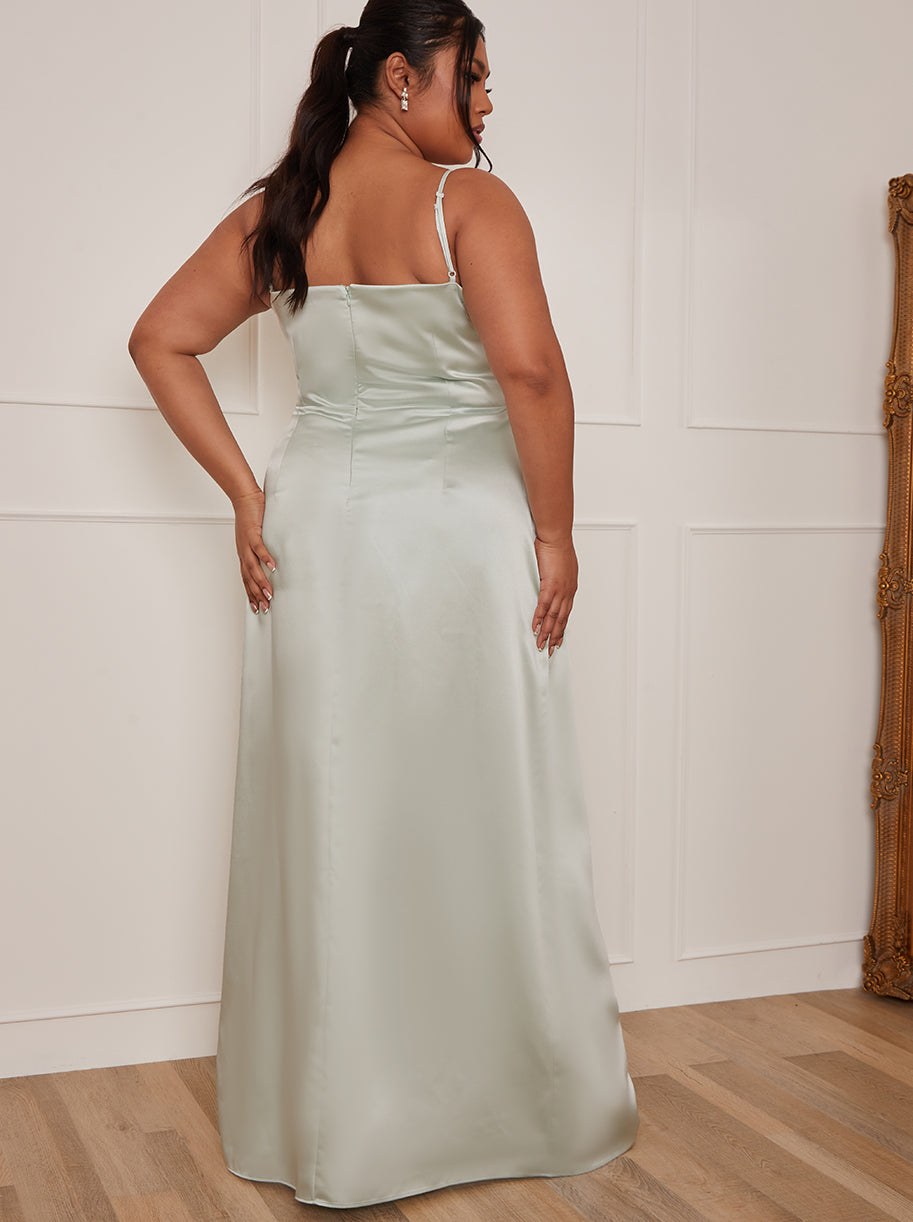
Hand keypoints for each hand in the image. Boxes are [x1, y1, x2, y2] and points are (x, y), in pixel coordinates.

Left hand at [233, 489, 276, 613]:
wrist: (244, 498)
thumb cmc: (251, 517)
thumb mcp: (254, 538)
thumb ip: (260, 550)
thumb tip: (271, 561)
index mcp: (243, 555)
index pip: (246, 579)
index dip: (250, 594)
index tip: (256, 608)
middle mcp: (243, 552)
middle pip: (249, 578)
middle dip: (256, 595)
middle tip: (264, 608)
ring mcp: (247, 544)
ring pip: (253, 567)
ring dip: (261, 582)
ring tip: (269, 594)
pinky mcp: (253, 533)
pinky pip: (259, 549)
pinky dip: (266, 558)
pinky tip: (273, 567)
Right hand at [532, 534, 577, 655]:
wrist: (556, 536)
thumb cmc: (557, 546)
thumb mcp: (560, 565)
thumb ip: (557, 576)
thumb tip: (551, 580)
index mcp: (570, 588)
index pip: (565, 613)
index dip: (561, 627)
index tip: (557, 640)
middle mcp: (567, 592)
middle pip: (561, 619)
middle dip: (555, 637)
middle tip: (550, 651)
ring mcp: (559, 590)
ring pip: (553, 617)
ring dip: (547, 633)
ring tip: (541, 646)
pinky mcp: (549, 585)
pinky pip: (543, 606)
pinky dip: (539, 619)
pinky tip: (535, 629)